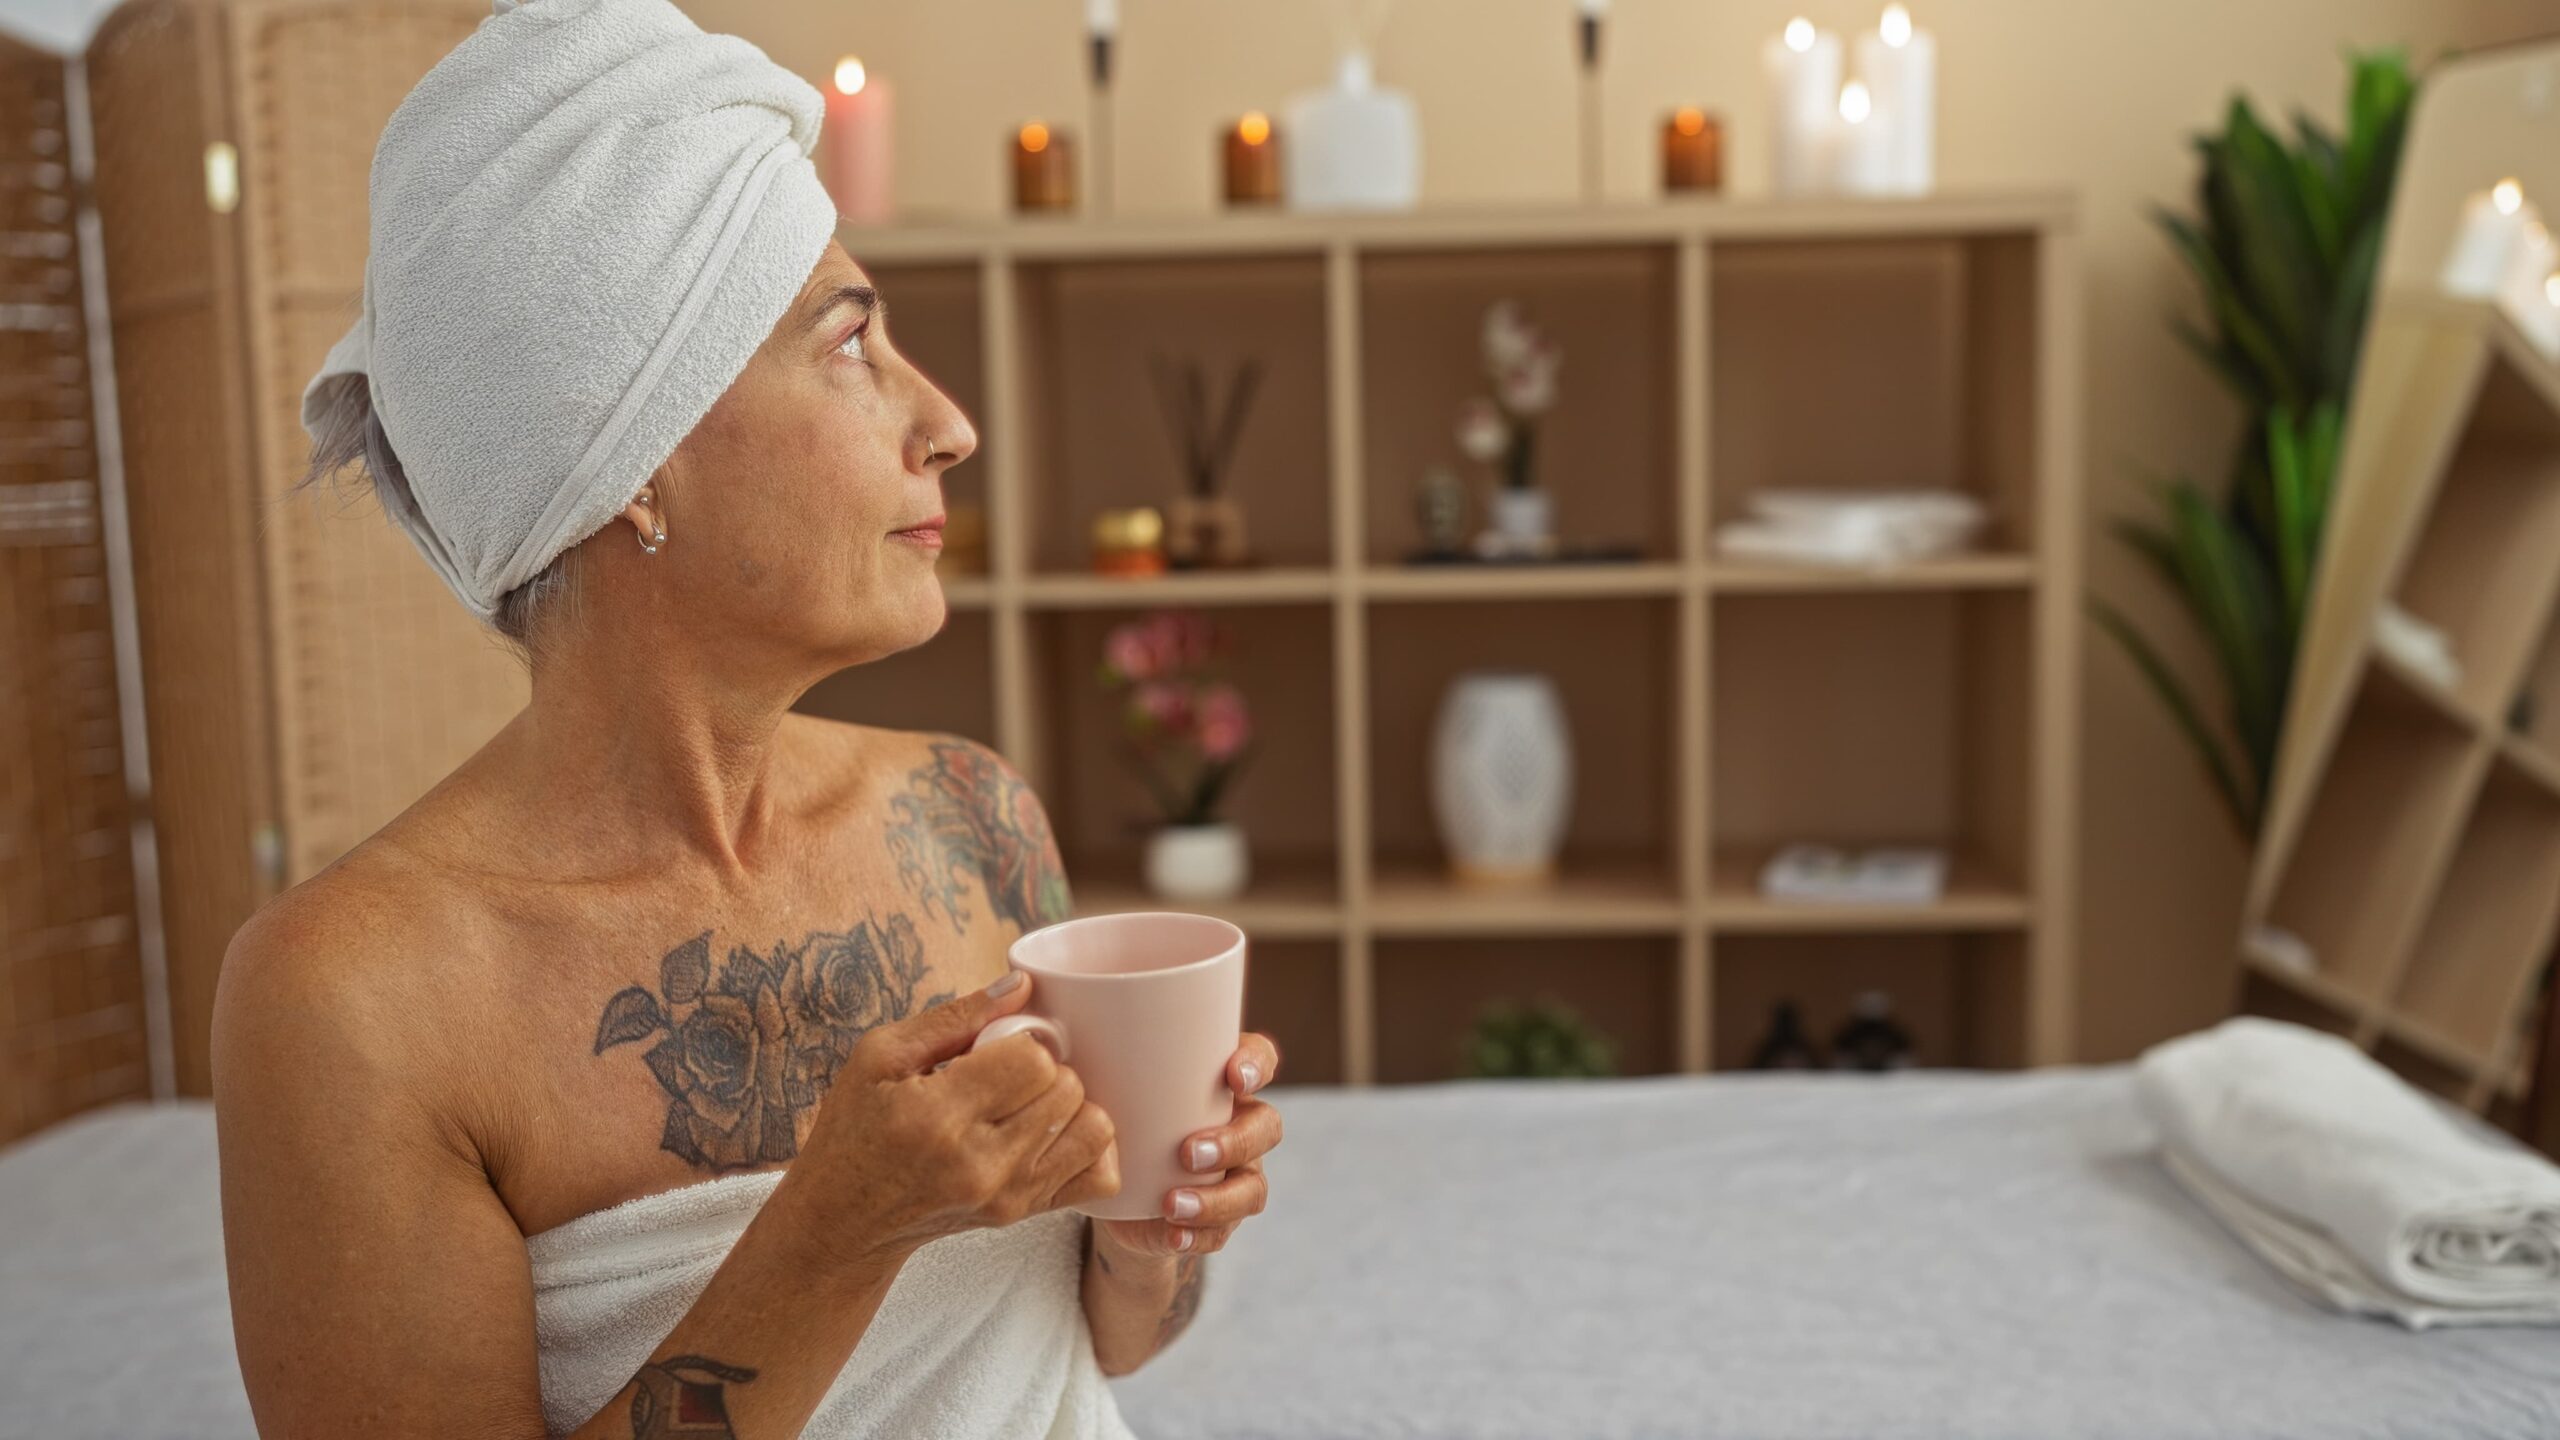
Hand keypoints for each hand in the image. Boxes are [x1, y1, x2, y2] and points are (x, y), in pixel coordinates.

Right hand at [803, 973, 1120, 1264]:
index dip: (1023, 1041)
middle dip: (1047, 1068)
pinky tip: (1053, 1133)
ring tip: (1028, 1103)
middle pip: (1067, 1089)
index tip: (996, 1048)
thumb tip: (1024, 985)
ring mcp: (1006, 1196)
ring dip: (1069, 1104)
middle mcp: (980, 1164)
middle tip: (1007, 1075)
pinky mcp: (1022, 1215)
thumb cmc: (855, 1127)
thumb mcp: (881, 1056)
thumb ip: (956, 1016)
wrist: (844, 1219)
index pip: (1034, 1061)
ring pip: (1094, 1129)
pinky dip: (1086, 1145)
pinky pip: (1099, 1176)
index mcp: (937, 1116)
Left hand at [1094, 1032, 1280, 1258]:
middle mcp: (1237, 1123)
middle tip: (1186, 1153)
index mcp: (1217, 1080)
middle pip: (1265, 1126)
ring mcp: (1233, 1174)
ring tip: (1173, 1205)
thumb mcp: (1101, 1078)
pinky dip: (1198, 1235)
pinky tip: (1171, 1234)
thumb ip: (1086, 1045)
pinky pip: (1224, 1231)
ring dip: (1217, 1198)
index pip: (1257, 1059)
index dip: (1255, 1065)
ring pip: (1252, 1187)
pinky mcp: (1215, 1218)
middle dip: (1233, 1142)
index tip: (1232, 1076)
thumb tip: (1033, 1006)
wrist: (1111, 1188)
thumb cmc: (1109, 1110)